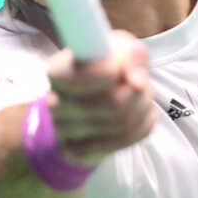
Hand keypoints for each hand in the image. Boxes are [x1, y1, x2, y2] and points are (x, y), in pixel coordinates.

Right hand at [44, 29, 157, 165]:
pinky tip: (138, 113)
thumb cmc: (108, 63)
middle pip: (113, 104)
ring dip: (143, 106)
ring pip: (122, 124)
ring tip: (141, 96)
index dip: (108, 72)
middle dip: (139, 92)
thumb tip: (136, 82)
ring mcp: (65, 132)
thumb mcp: (120, 46)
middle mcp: (55, 102)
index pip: (81, 77)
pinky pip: (126, 139)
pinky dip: (142, 123)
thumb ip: (131, 55)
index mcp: (58, 71)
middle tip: (141, 83)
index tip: (119, 69)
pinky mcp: (79, 151)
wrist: (95, 95)